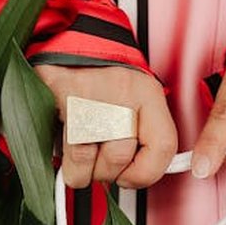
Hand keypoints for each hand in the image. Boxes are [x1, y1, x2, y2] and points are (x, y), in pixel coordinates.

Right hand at [35, 64, 177, 188]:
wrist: (63, 46)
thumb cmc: (97, 84)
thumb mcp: (130, 105)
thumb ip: (141, 139)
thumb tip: (136, 179)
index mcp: (147, 93)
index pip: (163, 145)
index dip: (146, 172)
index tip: (131, 176)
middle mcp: (123, 90)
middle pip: (121, 156)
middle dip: (107, 173)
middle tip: (98, 165)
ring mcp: (91, 93)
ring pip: (91, 158)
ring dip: (83, 172)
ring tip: (79, 160)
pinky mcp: (62, 97)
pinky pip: (69, 154)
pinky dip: (67, 166)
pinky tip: (65, 155)